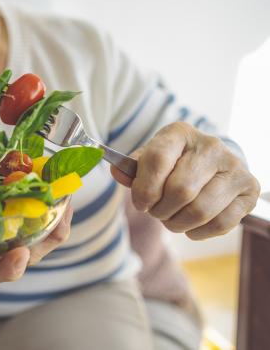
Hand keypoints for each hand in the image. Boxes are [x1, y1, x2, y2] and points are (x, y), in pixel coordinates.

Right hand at [0, 188, 72, 309]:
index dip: (5, 268)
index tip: (19, 256)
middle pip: (31, 257)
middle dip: (51, 231)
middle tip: (64, 198)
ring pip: (39, 247)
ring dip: (56, 221)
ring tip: (66, 189)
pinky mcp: (4, 253)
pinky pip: (34, 239)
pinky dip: (47, 219)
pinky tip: (53, 195)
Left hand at [111, 122, 259, 239]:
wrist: (210, 164)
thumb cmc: (172, 164)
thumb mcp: (149, 160)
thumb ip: (131, 169)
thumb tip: (117, 171)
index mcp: (180, 133)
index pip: (158, 160)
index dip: (144, 189)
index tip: (140, 203)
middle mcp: (211, 146)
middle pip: (180, 191)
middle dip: (161, 210)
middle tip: (157, 211)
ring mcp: (235, 167)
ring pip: (200, 211)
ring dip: (177, 224)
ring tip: (172, 219)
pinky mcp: (249, 190)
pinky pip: (220, 224)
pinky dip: (198, 232)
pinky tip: (191, 225)